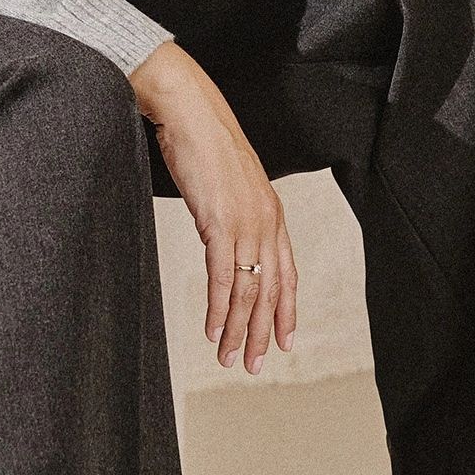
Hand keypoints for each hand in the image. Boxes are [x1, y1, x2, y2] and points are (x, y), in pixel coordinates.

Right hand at [129, 42, 296, 373]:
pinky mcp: (220, 223)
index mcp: (272, 214)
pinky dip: (219, 310)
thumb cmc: (203, 142)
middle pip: (269, 291)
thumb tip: (226, 242)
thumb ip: (233, 217)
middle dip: (261, 334)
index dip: (286, 312)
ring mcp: (245, 223)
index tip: (284, 341)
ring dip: (237, 331)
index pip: (286, 275)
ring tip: (228, 358)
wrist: (188, 109)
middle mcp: (266, 222)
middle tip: (254, 365)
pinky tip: (213, 330)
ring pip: (248, 292)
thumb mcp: (227, 187)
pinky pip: (223, 278)